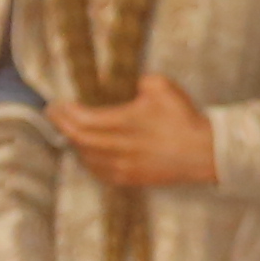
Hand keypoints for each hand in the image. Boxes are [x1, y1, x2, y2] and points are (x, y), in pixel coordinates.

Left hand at [61, 72, 223, 190]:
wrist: (205, 153)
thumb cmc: (183, 118)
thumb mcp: (161, 86)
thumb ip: (138, 81)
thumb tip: (128, 85)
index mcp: (124, 123)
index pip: (81, 120)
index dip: (64, 112)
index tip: (56, 103)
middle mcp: (119, 147)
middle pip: (78, 139)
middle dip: (62, 125)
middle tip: (54, 114)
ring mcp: (124, 166)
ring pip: (86, 157)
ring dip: (74, 143)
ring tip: (70, 130)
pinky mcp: (131, 179)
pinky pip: (99, 173)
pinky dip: (88, 161)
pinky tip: (88, 153)